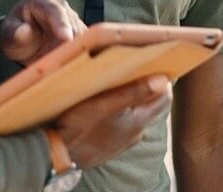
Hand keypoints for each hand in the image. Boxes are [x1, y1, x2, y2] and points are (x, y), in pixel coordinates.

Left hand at [0, 0, 85, 65]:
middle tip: (63, 62)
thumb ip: (14, 33)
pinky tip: (71, 65)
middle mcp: (60, 6)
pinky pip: (86, 43)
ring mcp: (72, 18)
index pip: (55, 11)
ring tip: (63, 66)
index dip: (62, 24)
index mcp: (41, 1)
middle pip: (72, 24)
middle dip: (70, 44)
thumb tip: (23, 31)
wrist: (22, 41)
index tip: (66, 39)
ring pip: (82, 35)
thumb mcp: (7, 35)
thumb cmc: (13, 34)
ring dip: (75, 51)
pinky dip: (80, 54)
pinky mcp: (78, 32)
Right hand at [54, 75, 172, 169]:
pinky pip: (124, 125)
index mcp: (139, 121)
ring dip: (132, 100)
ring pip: (137, 115)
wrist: (57, 155)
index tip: (152, 66)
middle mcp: (136, 133)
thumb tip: (162, 80)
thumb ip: (134, 91)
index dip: (161, 80)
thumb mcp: (104, 103)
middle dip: (147, 88)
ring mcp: (125, 141)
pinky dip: (121, 113)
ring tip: (117, 87)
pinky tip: (106, 107)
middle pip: (152, 105)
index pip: (165, 97)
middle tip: (134, 71)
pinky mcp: (113, 145)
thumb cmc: (78, 126)